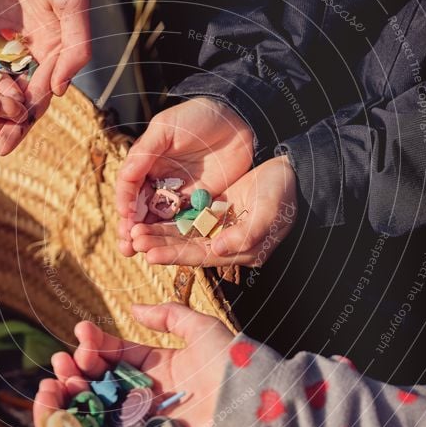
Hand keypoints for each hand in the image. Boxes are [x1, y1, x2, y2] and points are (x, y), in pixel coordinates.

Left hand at [0, 0, 90, 155]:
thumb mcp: (72, 3)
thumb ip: (75, 48)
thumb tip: (63, 90)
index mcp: (59, 53)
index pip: (41, 97)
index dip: (23, 122)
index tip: (5, 141)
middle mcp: (37, 54)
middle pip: (19, 101)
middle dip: (3, 128)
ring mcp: (12, 45)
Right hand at [34, 302, 233, 426]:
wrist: (250, 406)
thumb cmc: (231, 365)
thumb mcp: (202, 329)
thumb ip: (171, 314)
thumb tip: (134, 309)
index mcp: (159, 366)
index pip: (118, 353)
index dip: (97, 343)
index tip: (81, 332)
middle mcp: (148, 392)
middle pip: (103, 379)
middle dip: (79, 367)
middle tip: (65, 359)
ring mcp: (145, 417)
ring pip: (101, 402)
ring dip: (76, 389)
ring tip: (61, 377)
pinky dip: (86, 417)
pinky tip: (69, 404)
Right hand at [116, 98, 253, 256]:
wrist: (238, 120)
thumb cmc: (198, 117)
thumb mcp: (166, 128)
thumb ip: (145, 152)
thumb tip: (125, 178)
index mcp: (146, 163)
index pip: (130, 187)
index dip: (126, 203)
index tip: (125, 219)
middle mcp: (159, 182)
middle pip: (141, 209)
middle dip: (131, 228)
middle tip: (126, 246)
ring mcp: (179, 195)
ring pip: (159, 220)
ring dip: (149, 237)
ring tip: (138, 252)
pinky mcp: (199, 203)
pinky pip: (184, 222)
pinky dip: (173, 237)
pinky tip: (166, 250)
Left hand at [131, 155, 297, 267]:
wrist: (293, 171)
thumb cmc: (286, 191)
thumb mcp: (271, 211)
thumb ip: (248, 233)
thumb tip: (219, 249)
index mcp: (242, 250)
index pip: (202, 255)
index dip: (175, 255)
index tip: (149, 254)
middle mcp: (228, 243)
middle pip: (188, 247)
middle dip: (160, 245)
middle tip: (133, 241)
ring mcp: (221, 228)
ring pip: (184, 233)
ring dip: (159, 233)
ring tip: (134, 232)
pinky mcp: (215, 212)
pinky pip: (187, 218)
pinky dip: (168, 218)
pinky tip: (148, 216)